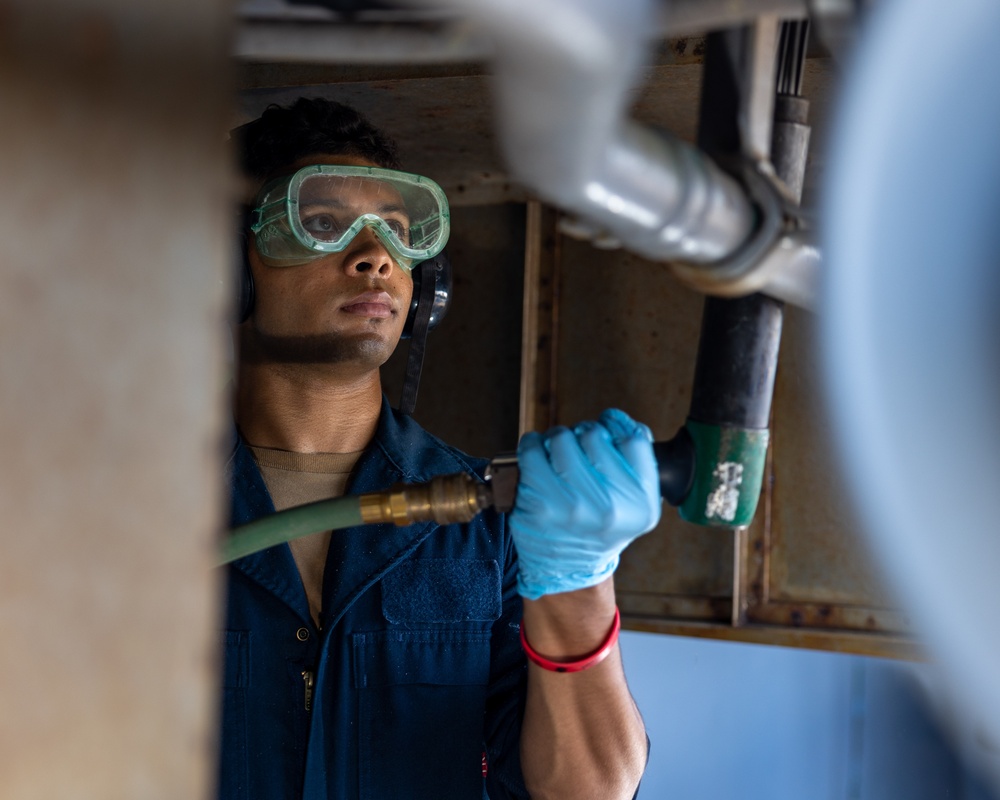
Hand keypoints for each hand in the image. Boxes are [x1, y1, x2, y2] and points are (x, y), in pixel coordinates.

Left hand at [510, 409, 661, 598]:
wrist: (566, 569)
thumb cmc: (597, 527)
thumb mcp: (633, 506)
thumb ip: (635, 465)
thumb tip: (621, 423)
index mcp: (641, 505)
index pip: (634, 439)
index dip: (617, 424)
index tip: (607, 425)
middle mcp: (611, 507)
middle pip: (594, 434)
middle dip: (582, 433)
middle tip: (577, 448)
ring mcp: (574, 506)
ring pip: (563, 437)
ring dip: (556, 437)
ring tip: (556, 453)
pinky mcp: (540, 504)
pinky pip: (532, 451)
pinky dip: (531, 445)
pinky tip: (536, 455)